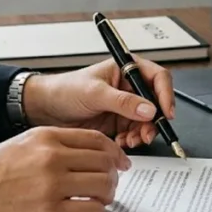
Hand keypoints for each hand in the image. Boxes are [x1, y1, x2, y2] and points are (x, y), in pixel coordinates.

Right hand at [0, 126, 130, 211]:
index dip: (114, 153)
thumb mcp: (21, 145)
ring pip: (103, 186)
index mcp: (46, 137)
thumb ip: (52, 146)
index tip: (121, 162)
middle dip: (113, 176)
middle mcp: (52, 157)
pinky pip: (90, 211)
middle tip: (110, 185)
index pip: (97, 140)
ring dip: (107, 195)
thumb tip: (83, 156)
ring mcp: (51, 185)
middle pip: (104, 162)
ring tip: (100, 201)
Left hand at [21, 57, 175, 147]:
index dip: (165, 95)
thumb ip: (123, 102)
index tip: (165, 112)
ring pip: (147, 121)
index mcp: (126, 69)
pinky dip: (132, 139)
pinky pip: (134, 132)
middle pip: (156, 103)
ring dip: (142, 132)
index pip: (157, 78)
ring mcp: (125, 106)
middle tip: (146, 133)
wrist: (45, 109)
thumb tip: (148, 109)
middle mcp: (129, 87)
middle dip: (153, 120)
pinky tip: (122, 142)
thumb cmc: (65, 90)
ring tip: (132, 140)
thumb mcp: (95, 93)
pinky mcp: (118, 122)